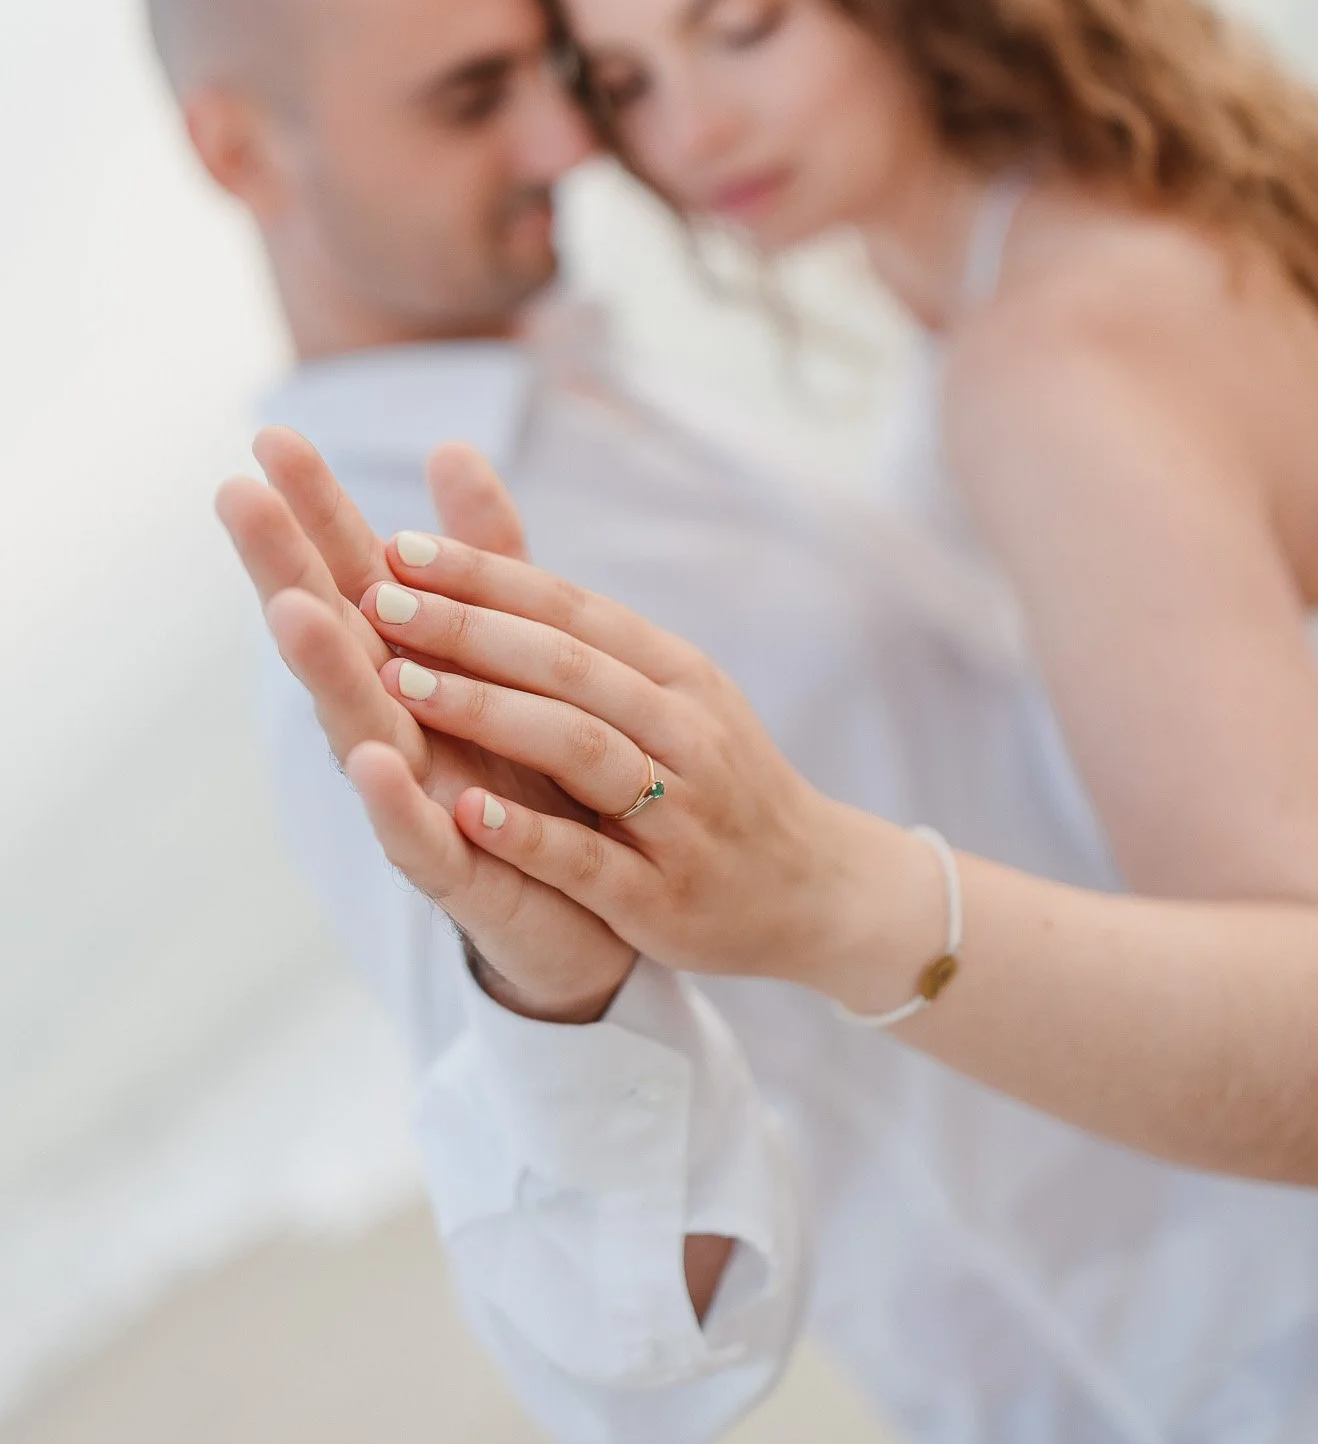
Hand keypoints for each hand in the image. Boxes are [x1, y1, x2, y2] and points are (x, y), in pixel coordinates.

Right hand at [216, 428, 634, 1020]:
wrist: (591, 904)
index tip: (272, 439)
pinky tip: (373, 759)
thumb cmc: (530, 770)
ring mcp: (418, 799)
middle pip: (337, 638)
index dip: (318, 512)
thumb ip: (484, 559)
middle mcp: (399, 726)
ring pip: (361, 729)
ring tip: (292, 610)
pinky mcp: (459, 874)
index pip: (355, 577)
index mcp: (413, 668)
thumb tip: (453, 446)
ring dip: (325, 671)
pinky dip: (395, 803)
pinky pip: (419, 839)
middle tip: (238, 495)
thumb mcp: (512, 649)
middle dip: (287, 568)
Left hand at [348, 528, 913, 1003]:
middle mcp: (684, 729)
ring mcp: (679, 814)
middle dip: (467, 628)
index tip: (395, 546)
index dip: (483, 575)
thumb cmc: (716, 778)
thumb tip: (488, 564)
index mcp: (676, 671)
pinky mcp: (663, 897)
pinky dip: (527, 834)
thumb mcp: (669, 691)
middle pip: (566, 664)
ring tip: (401, 683)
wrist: (814, 890)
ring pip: (578, 747)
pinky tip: (463, 812)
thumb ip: (579, 634)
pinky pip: (587, 859)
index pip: (569, 607)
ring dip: (486, 711)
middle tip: (376, 599)